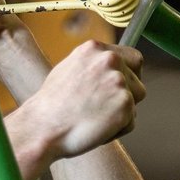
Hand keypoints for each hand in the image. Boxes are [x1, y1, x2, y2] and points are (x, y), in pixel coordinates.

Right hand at [22, 41, 145, 159]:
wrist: (42, 127)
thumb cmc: (51, 106)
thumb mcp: (69, 70)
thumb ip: (92, 66)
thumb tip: (108, 70)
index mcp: (95, 48)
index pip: (133, 58)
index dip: (129, 75)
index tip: (120, 89)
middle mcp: (110, 59)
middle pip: (137, 81)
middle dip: (127, 96)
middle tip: (103, 109)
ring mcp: (119, 81)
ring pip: (136, 101)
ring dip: (121, 113)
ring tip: (94, 119)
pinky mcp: (125, 104)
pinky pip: (131, 122)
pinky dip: (117, 131)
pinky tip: (95, 130)